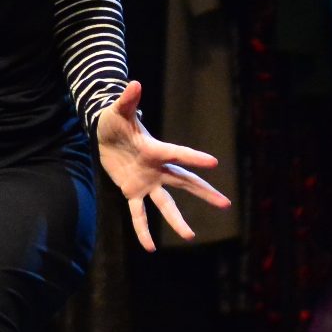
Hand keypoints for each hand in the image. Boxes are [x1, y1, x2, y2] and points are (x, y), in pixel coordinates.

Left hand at [94, 80, 230, 251]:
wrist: (106, 134)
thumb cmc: (115, 119)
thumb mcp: (118, 110)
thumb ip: (128, 100)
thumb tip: (133, 83)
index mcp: (155, 149)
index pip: (178, 154)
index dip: (194, 157)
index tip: (214, 163)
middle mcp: (157, 169)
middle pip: (185, 183)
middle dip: (204, 193)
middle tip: (225, 204)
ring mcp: (147, 182)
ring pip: (166, 204)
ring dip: (177, 220)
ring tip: (190, 236)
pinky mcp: (132, 192)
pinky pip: (138, 214)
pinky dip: (142, 231)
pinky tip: (149, 248)